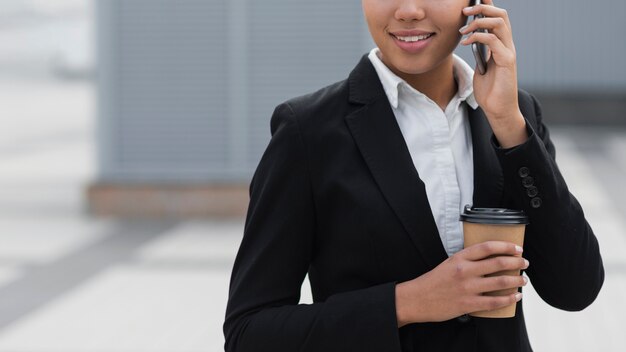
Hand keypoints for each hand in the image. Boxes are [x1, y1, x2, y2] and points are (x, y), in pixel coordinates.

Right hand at [395, 241, 528, 326]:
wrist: (417, 299)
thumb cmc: (432, 282)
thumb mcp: (448, 264)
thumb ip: (467, 261)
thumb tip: (489, 261)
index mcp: (459, 258)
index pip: (488, 247)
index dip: (506, 246)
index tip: (517, 249)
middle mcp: (465, 271)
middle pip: (498, 263)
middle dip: (516, 262)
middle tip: (524, 263)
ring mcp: (467, 288)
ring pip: (500, 281)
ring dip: (516, 280)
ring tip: (523, 280)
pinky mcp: (468, 303)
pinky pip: (495, 301)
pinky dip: (508, 298)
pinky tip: (515, 296)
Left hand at [459, 0, 527, 147]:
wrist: (498, 109)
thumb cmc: (490, 90)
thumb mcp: (481, 66)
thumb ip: (479, 52)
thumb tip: (470, 39)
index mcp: (502, 45)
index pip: (498, 17)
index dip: (488, 4)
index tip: (473, 0)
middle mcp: (508, 45)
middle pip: (501, 14)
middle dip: (483, 7)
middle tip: (465, 11)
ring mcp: (509, 51)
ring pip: (499, 22)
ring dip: (479, 21)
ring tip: (463, 29)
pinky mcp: (507, 61)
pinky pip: (493, 40)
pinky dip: (477, 37)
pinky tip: (465, 42)